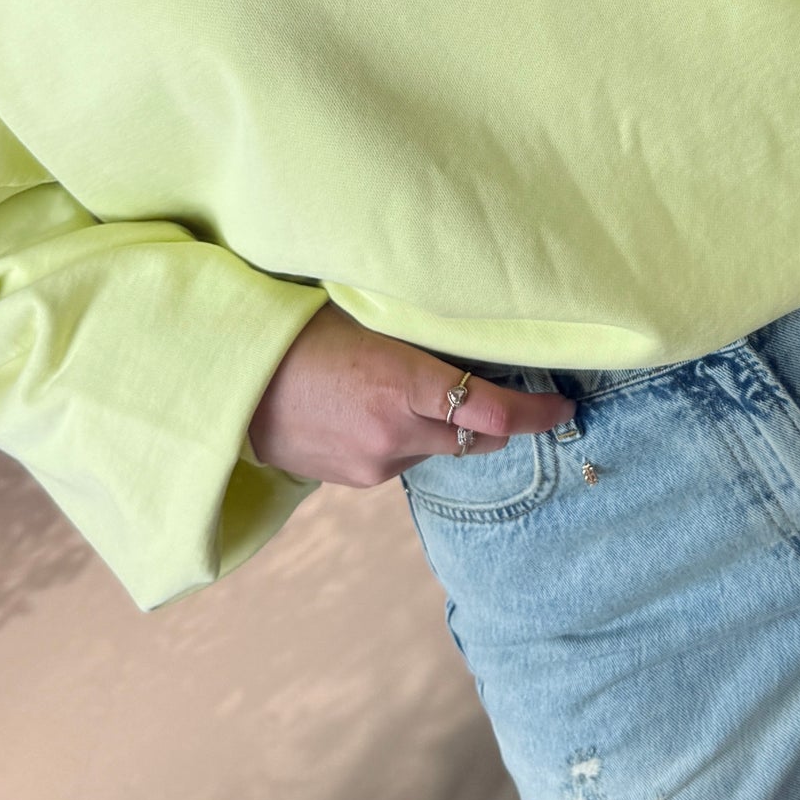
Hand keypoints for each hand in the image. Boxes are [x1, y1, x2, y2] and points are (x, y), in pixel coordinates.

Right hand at [247, 303, 571, 487]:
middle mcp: (396, 433)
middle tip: (497, 388)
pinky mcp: (358, 480)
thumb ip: (423, 337)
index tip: (566, 407)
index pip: (494, 411)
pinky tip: (371, 410)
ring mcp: (376, 463)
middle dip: (495, 418)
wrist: (233, 382)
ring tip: (402, 389)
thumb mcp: (368, 318)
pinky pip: (403, 459)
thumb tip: (480, 340)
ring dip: (441, 426)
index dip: (540, 413)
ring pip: (440, 450)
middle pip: (478, 437)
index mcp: (403, 382)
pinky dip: (405, 438)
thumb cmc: (300, 332)